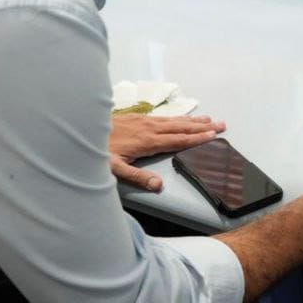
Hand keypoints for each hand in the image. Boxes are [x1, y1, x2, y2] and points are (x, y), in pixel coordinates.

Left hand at [108, 113, 225, 190]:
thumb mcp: (114, 169)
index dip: (196, 139)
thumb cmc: (97, 152)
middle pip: (180, 127)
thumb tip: (158, 185)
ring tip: (209, 119)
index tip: (214, 135)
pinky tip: (181, 117)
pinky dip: (177, 117)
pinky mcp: (136, 117)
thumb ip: (137, 177)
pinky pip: (163, 117)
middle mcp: (148, 128)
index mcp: (147, 142)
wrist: (81, 127)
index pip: (178, 140)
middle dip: (202, 127)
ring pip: (173, 120)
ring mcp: (143, 120)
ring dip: (193, 120)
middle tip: (221, 124)